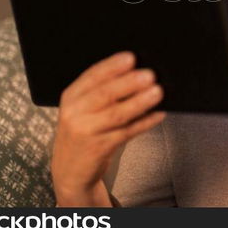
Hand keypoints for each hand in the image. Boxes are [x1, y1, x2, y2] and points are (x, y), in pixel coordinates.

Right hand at [51, 51, 165, 205]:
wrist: (69, 170)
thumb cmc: (83, 132)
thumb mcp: (83, 109)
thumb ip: (102, 91)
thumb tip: (136, 72)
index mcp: (71, 96)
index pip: (92, 76)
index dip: (112, 66)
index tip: (130, 57)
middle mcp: (75, 112)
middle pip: (104, 94)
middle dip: (129, 83)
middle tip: (149, 74)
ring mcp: (86, 132)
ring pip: (117, 114)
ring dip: (140, 102)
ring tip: (158, 92)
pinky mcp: (99, 148)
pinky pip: (127, 132)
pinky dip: (145, 122)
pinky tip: (158, 114)